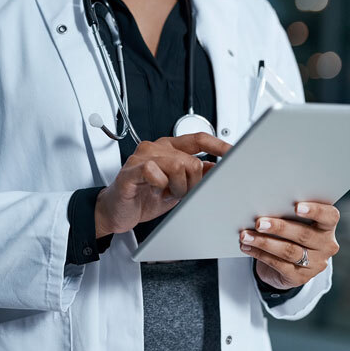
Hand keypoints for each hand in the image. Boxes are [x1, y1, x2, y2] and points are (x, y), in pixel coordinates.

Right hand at [95, 133, 231, 236]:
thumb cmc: (145, 197)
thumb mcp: (178, 187)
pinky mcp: (131, 170)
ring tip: (168, 193)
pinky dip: (160, 184)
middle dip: (193, 182)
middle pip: (191, 159)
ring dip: (178, 186)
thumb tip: (219, 170)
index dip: (218, 145)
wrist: (116, 212)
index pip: (199, 139)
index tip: (234, 153)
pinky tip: (155, 190)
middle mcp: (157, 148)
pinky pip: (154, 171)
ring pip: (177, 165)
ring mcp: (142, 157)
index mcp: (170, 148)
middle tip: (182, 193)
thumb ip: (196, 176)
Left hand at [239, 202, 339, 289]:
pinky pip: (278, 265)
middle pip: (304, 234)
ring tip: (246, 236)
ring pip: (289, 251)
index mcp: (328, 227)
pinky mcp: (300, 278)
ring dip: (264, 242)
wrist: (288, 265)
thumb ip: (289, 214)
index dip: (315, 211)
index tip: (297, 206)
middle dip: (279, 228)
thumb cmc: (291, 233)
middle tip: (259, 223)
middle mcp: (326, 246)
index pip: (330, 216)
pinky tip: (247, 247)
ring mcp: (315, 264)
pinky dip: (260, 254)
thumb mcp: (296, 222)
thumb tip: (265, 206)